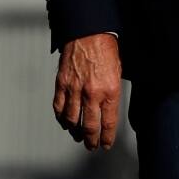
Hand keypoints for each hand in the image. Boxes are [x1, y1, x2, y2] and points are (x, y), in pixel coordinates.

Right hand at [54, 33, 121, 150]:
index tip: (105, 144)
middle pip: (89, 126)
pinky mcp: (62, 84)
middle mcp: (92, 93)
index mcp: (110, 91)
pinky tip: (65, 122)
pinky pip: (59, 107)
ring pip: (72, 120)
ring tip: (79, 136)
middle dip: (91, 140)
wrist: (89, 33)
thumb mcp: (118, 72)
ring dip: (75, 132)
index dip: (106, 137)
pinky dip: (61, 118)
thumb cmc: (106, 49)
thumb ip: (112, 93)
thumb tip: (108, 110)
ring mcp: (74, 89)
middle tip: (92, 146)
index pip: (108, 122)